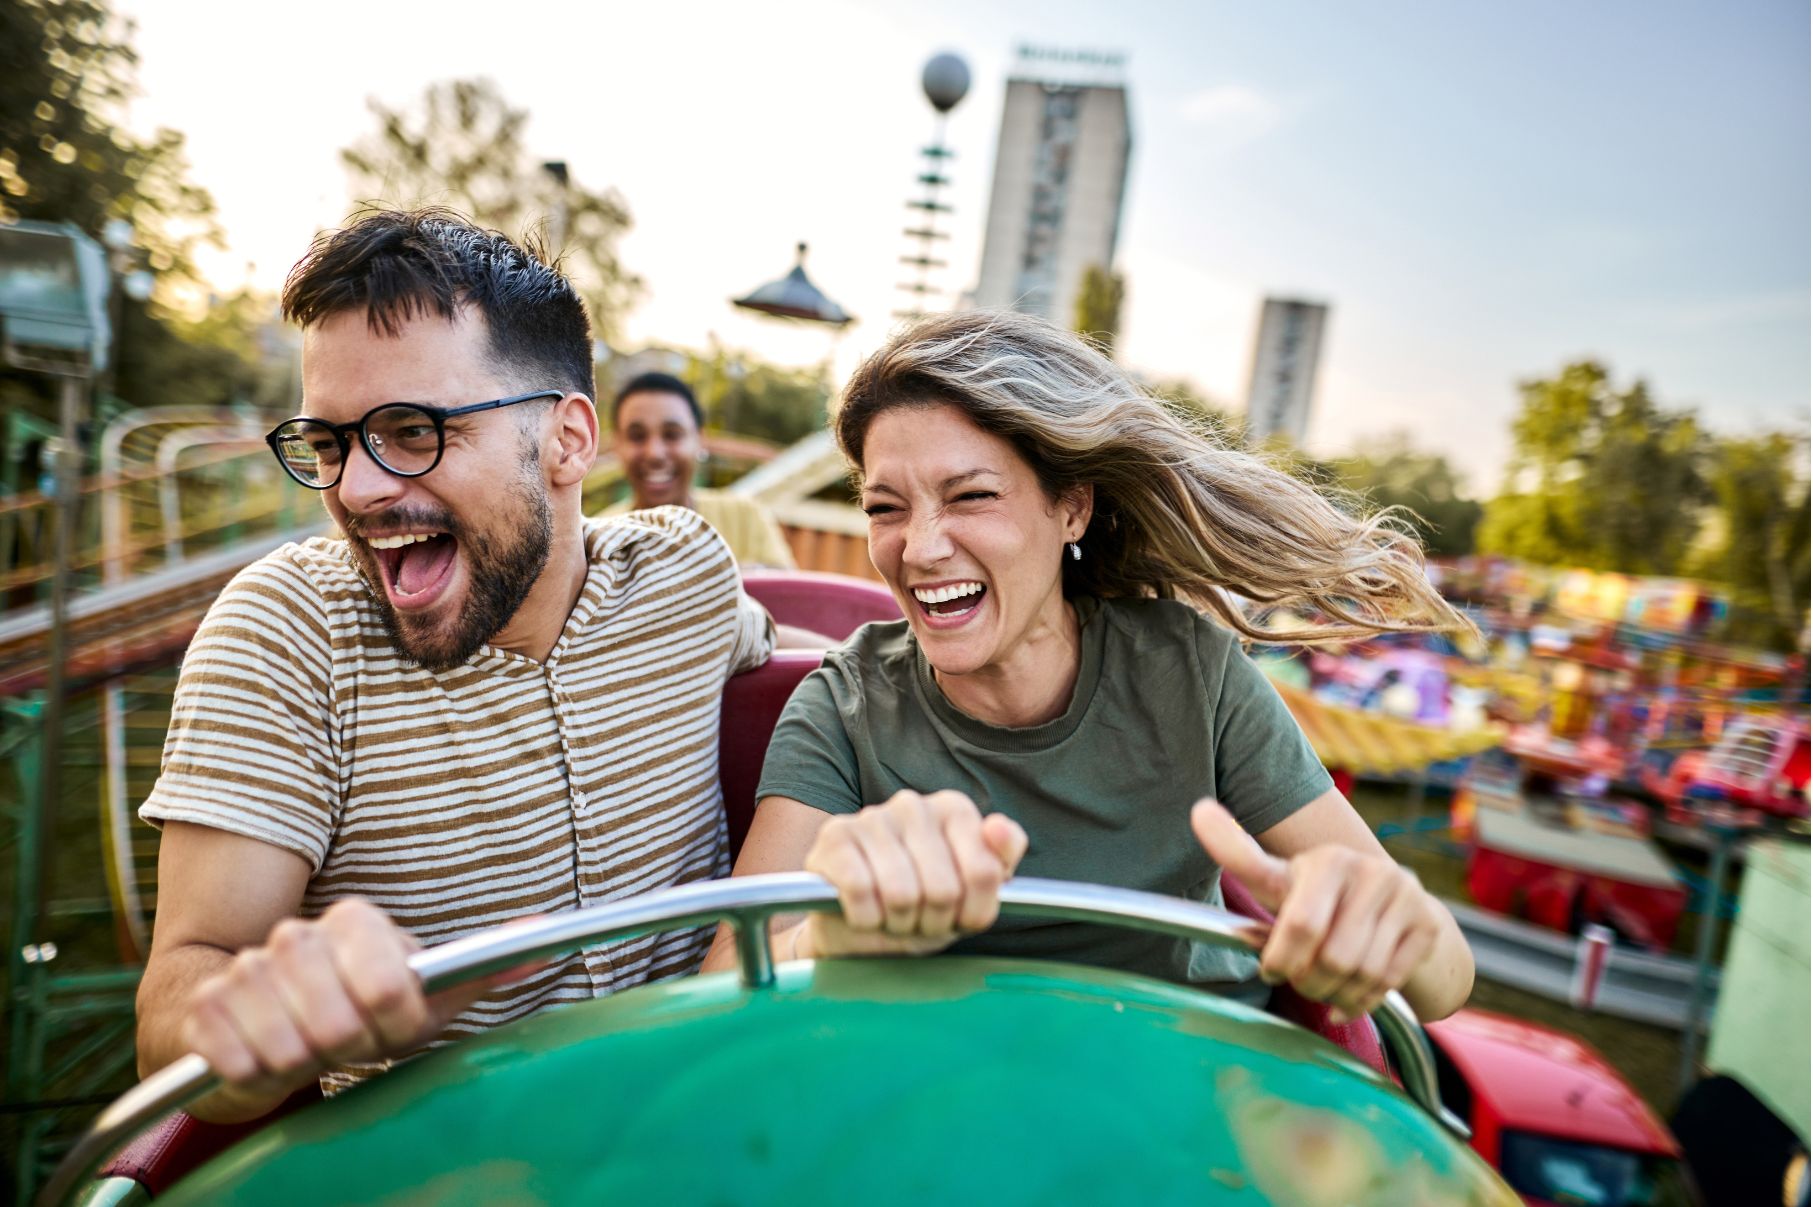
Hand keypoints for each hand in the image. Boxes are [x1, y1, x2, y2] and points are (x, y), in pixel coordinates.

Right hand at [181, 899, 509, 1110]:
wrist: (250, 1021)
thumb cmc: (352, 1012)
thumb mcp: (422, 996)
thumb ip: (480, 969)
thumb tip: (547, 934)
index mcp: (356, 923)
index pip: (392, 987)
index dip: (394, 1024)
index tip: (388, 1024)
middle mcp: (298, 936)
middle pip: (341, 1024)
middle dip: (348, 1050)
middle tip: (343, 1044)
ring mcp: (248, 968)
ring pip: (290, 1045)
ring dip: (302, 1065)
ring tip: (305, 1051)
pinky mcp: (205, 1008)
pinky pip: (238, 1061)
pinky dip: (256, 1076)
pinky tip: (263, 1060)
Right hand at [800, 790, 1028, 958]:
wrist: (856, 927)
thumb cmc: (921, 906)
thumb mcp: (973, 895)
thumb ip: (999, 861)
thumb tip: (998, 827)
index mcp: (954, 809)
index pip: (984, 873)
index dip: (971, 912)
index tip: (957, 914)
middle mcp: (914, 804)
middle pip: (944, 890)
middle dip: (932, 921)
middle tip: (918, 920)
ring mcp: (871, 817)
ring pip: (902, 893)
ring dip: (897, 923)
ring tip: (892, 917)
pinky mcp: (834, 837)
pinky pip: (860, 891)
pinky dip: (865, 918)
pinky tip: (863, 912)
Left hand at [1191, 798, 1441, 1022]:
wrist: (1394, 905)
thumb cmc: (1322, 897)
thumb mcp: (1281, 880)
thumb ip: (1239, 854)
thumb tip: (1199, 811)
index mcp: (1327, 860)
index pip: (1301, 924)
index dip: (1281, 958)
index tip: (1270, 969)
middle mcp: (1370, 871)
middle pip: (1331, 957)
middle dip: (1308, 981)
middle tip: (1300, 981)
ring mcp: (1404, 897)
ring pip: (1361, 973)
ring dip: (1334, 993)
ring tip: (1323, 987)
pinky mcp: (1427, 926)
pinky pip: (1389, 982)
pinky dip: (1362, 1001)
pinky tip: (1348, 997)